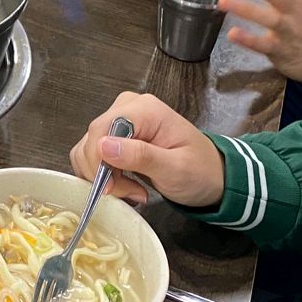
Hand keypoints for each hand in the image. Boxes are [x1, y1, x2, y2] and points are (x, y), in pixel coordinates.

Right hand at [69, 91, 224, 207]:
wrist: (213, 176)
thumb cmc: (201, 172)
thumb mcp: (177, 168)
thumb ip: (141, 156)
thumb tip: (102, 146)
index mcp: (143, 109)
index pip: (102, 129)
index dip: (99, 161)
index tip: (112, 189)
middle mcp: (126, 107)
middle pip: (93, 138)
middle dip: (103, 172)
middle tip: (130, 194)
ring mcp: (119, 119)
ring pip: (88, 147)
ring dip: (102, 176)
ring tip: (131, 190)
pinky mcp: (115, 134)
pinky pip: (92, 153)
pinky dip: (102, 174)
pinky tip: (123, 184)